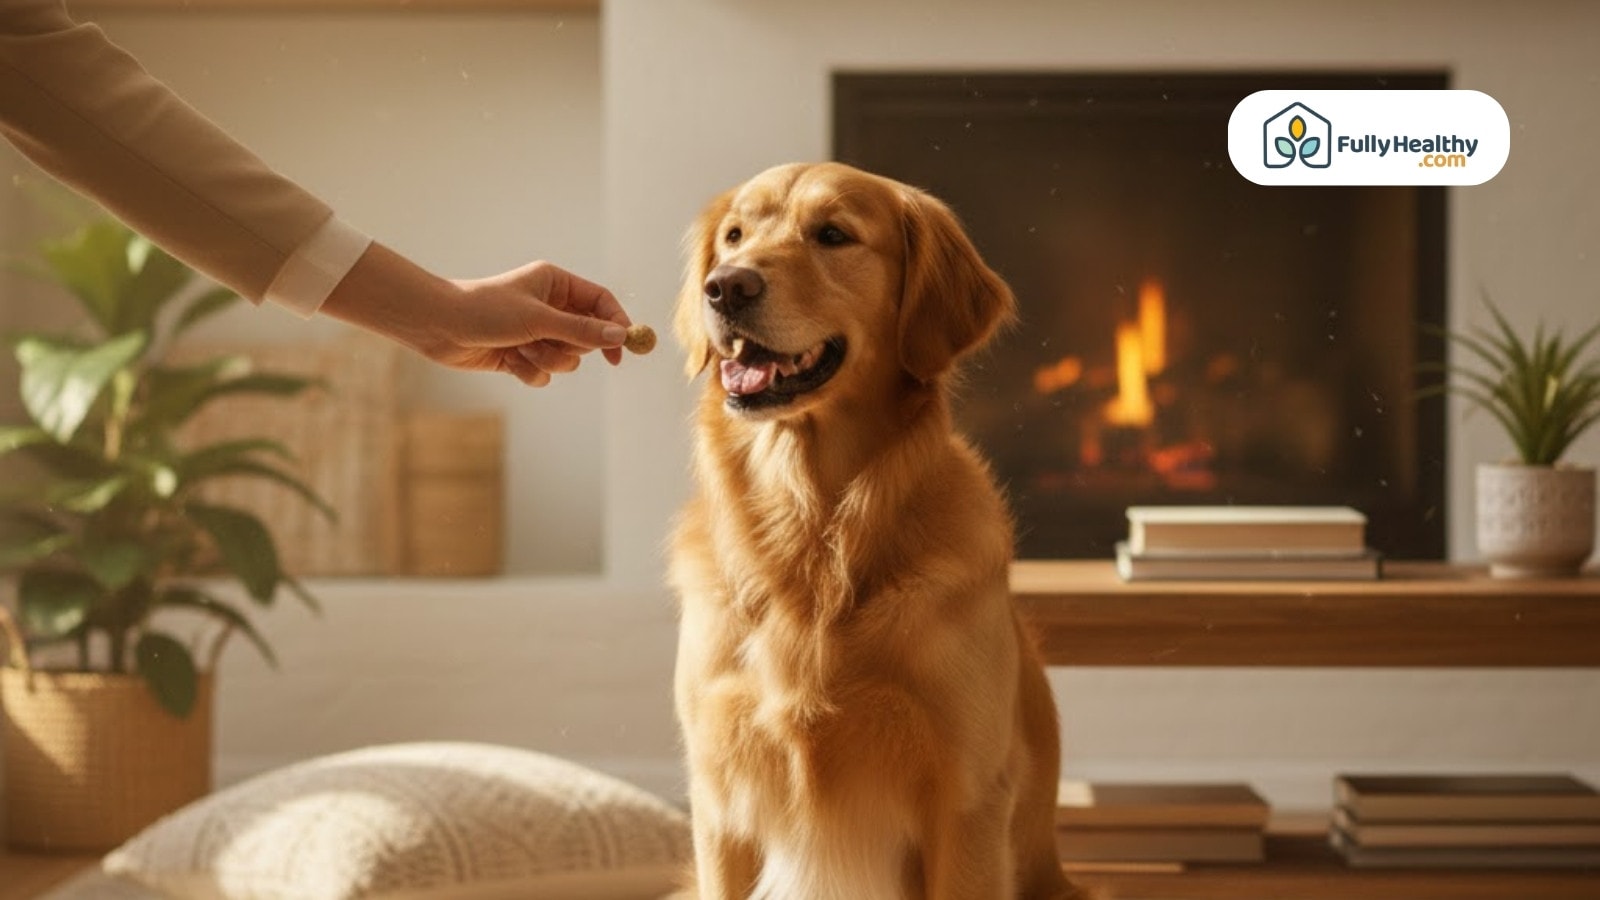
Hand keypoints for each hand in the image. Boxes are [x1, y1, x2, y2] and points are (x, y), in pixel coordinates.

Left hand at [321, 244, 631, 386]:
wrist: (437, 325)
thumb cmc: (485, 310)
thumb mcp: (540, 319)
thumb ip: (583, 330)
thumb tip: (621, 336)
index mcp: (555, 283)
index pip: (600, 301)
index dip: (616, 324)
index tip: (625, 349)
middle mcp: (548, 306)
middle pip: (587, 335)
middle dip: (570, 346)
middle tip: (552, 344)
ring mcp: (534, 332)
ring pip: (566, 358)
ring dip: (546, 359)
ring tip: (520, 349)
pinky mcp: (520, 355)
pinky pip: (544, 373)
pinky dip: (529, 371)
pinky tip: (507, 360)